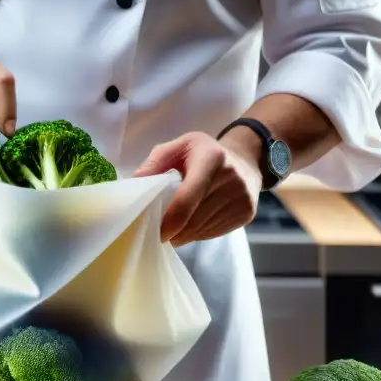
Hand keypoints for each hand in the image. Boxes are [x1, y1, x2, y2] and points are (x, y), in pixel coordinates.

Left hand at [132, 130, 263, 246]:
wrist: (245, 161)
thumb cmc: (203, 154)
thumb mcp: (179, 147)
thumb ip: (154, 163)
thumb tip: (133, 186)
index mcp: (211, 158)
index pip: (186, 200)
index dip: (168, 221)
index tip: (155, 232)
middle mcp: (231, 178)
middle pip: (192, 220)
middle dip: (172, 230)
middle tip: (158, 230)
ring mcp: (241, 198)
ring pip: (201, 230)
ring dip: (183, 233)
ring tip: (176, 224)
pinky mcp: (247, 214)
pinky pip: (213, 233)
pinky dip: (197, 233)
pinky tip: (194, 221)